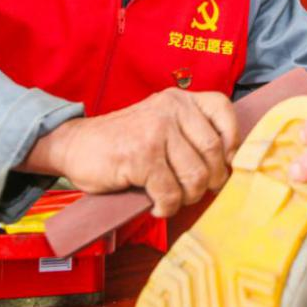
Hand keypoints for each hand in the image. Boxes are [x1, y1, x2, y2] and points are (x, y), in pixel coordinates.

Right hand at [20, 88, 238, 217]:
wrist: (75, 146)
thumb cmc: (123, 141)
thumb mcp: (161, 123)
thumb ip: (190, 132)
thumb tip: (229, 161)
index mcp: (179, 100)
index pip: (223, 110)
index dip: (231, 141)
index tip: (224, 162)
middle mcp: (171, 109)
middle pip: (213, 151)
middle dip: (210, 180)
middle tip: (195, 191)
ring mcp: (156, 131)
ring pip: (195, 175)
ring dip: (188, 196)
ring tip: (174, 198)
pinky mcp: (141, 157)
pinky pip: (170, 192)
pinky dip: (166, 206)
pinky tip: (157, 205)